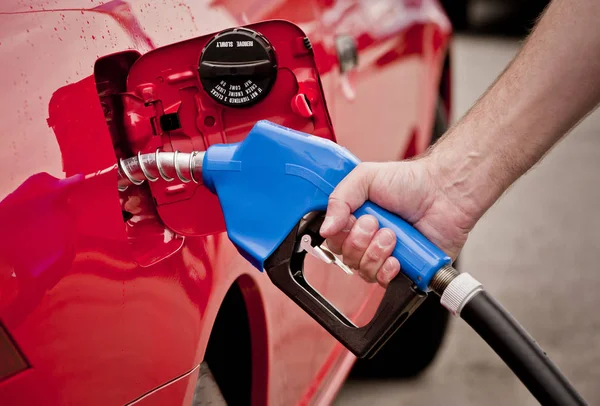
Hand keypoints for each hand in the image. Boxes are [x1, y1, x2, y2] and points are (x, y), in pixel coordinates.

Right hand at [320, 159, 474, 287]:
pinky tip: (397, 258)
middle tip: (376, 223)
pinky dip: (388, 271)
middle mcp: (368, 240)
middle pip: (346, 258)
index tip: (353, 219)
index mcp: (355, 219)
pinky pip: (384, 282)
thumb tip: (325, 229)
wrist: (444, 191)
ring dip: (375, 253)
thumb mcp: (365, 177)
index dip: (339, 234)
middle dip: (359, 241)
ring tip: (392, 235)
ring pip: (363, 271)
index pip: (333, 239)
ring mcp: (386, 255)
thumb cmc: (410, 181)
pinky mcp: (405, 270)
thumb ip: (339, 199)